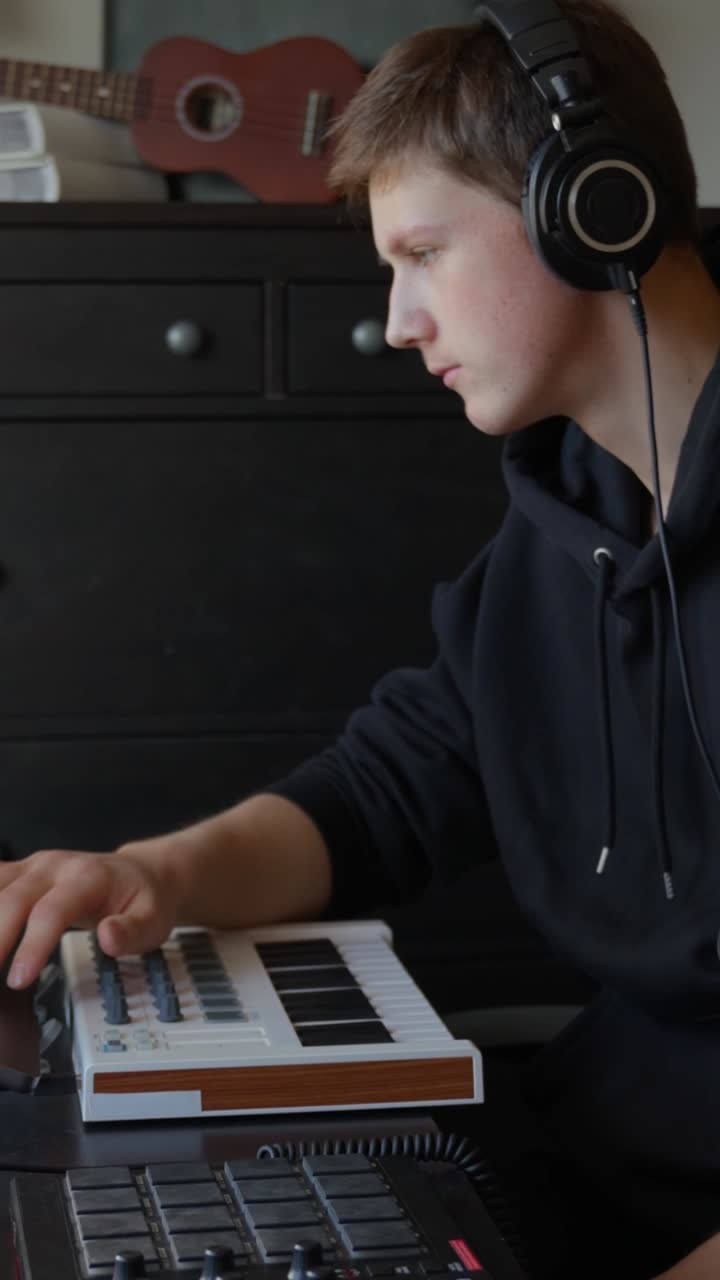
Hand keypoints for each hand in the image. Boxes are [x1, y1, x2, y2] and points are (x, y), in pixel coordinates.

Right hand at [0, 846, 180, 988]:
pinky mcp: (20, 872)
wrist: (140, 874)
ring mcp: (33, 865)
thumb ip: (133, 931)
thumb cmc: (143, 900)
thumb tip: (108, 937)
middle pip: (13, 898)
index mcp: (88, 876)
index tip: (19, 979)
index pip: (52, 910)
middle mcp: (55, 865)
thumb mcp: (154, 919)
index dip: (32, 944)